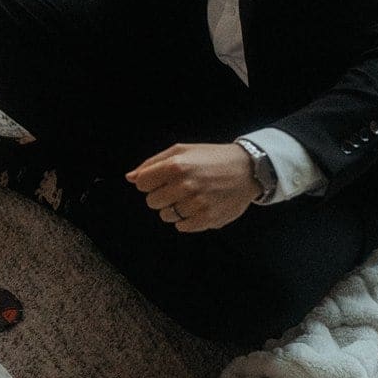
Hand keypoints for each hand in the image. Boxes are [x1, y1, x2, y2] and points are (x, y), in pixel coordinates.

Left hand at [125, 142, 257, 232]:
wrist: (247, 170)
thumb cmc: (212, 158)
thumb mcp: (181, 150)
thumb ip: (152, 164)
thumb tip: (130, 177)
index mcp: (177, 165)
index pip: (141, 183)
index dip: (149, 182)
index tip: (161, 180)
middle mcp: (186, 185)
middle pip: (151, 201)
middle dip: (161, 195)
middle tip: (178, 188)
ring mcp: (197, 204)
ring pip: (166, 216)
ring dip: (174, 208)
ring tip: (190, 197)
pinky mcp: (208, 218)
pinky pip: (182, 226)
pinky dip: (186, 219)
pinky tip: (198, 206)